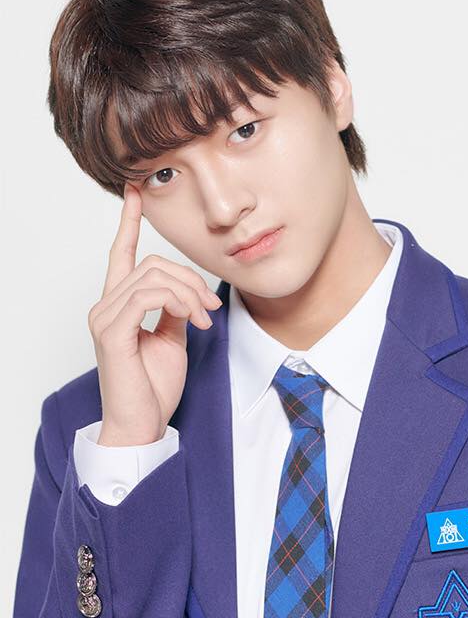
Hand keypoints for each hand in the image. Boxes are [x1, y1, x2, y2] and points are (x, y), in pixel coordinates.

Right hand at [87, 183, 221, 446]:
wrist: (142, 425)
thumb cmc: (154, 387)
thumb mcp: (172, 339)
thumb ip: (174, 310)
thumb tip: (186, 293)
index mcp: (119, 305)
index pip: (121, 254)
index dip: (129, 222)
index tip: (136, 193)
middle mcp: (106, 306)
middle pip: (152, 263)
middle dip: (190, 279)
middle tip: (211, 307)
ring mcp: (105, 318)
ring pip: (153, 276)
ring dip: (189, 293)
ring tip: (204, 318)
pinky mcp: (113, 332)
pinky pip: (147, 296)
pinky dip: (177, 302)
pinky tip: (192, 320)